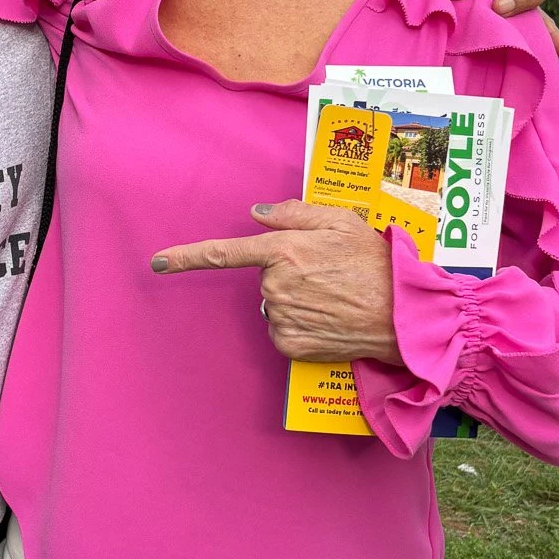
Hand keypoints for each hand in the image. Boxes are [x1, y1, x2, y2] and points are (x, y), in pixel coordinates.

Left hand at [151, 200, 399, 365]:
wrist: (402, 314)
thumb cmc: (375, 263)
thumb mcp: (340, 221)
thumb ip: (294, 212)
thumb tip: (259, 213)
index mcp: (283, 250)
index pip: (223, 253)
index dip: (186, 257)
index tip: (157, 262)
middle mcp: (276, 284)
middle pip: (264, 277)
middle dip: (287, 273)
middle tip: (326, 273)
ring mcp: (282, 317)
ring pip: (274, 304)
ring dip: (295, 300)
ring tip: (332, 296)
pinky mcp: (291, 345)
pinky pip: (283, 331)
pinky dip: (300, 325)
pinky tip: (328, 318)